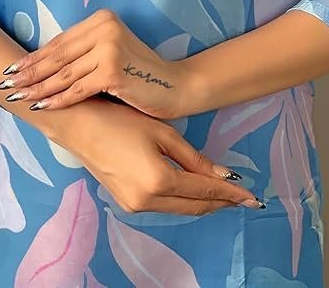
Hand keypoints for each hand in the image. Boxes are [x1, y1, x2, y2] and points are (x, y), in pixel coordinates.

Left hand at [0, 9, 187, 118]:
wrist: (176, 87)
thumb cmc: (141, 74)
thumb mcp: (110, 53)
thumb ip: (83, 54)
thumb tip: (42, 66)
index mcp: (102, 20)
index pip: (60, 42)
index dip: (34, 57)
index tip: (13, 69)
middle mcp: (104, 28)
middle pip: (58, 56)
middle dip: (29, 73)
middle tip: (7, 85)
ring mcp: (109, 48)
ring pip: (64, 74)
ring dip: (38, 89)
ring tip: (19, 98)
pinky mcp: (112, 71)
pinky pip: (77, 89)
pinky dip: (57, 100)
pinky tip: (42, 108)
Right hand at [44, 96, 265, 214]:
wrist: (76, 125)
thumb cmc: (118, 119)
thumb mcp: (161, 132)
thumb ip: (193, 158)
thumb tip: (223, 176)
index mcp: (159, 181)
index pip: (204, 191)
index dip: (230, 194)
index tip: (252, 197)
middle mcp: (148, 201)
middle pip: (194, 207)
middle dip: (221, 203)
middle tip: (245, 200)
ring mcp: (134, 205)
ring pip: (179, 209)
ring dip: (202, 202)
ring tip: (225, 194)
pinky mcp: (126, 202)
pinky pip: (164, 206)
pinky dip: (183, 200)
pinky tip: (193, 190)